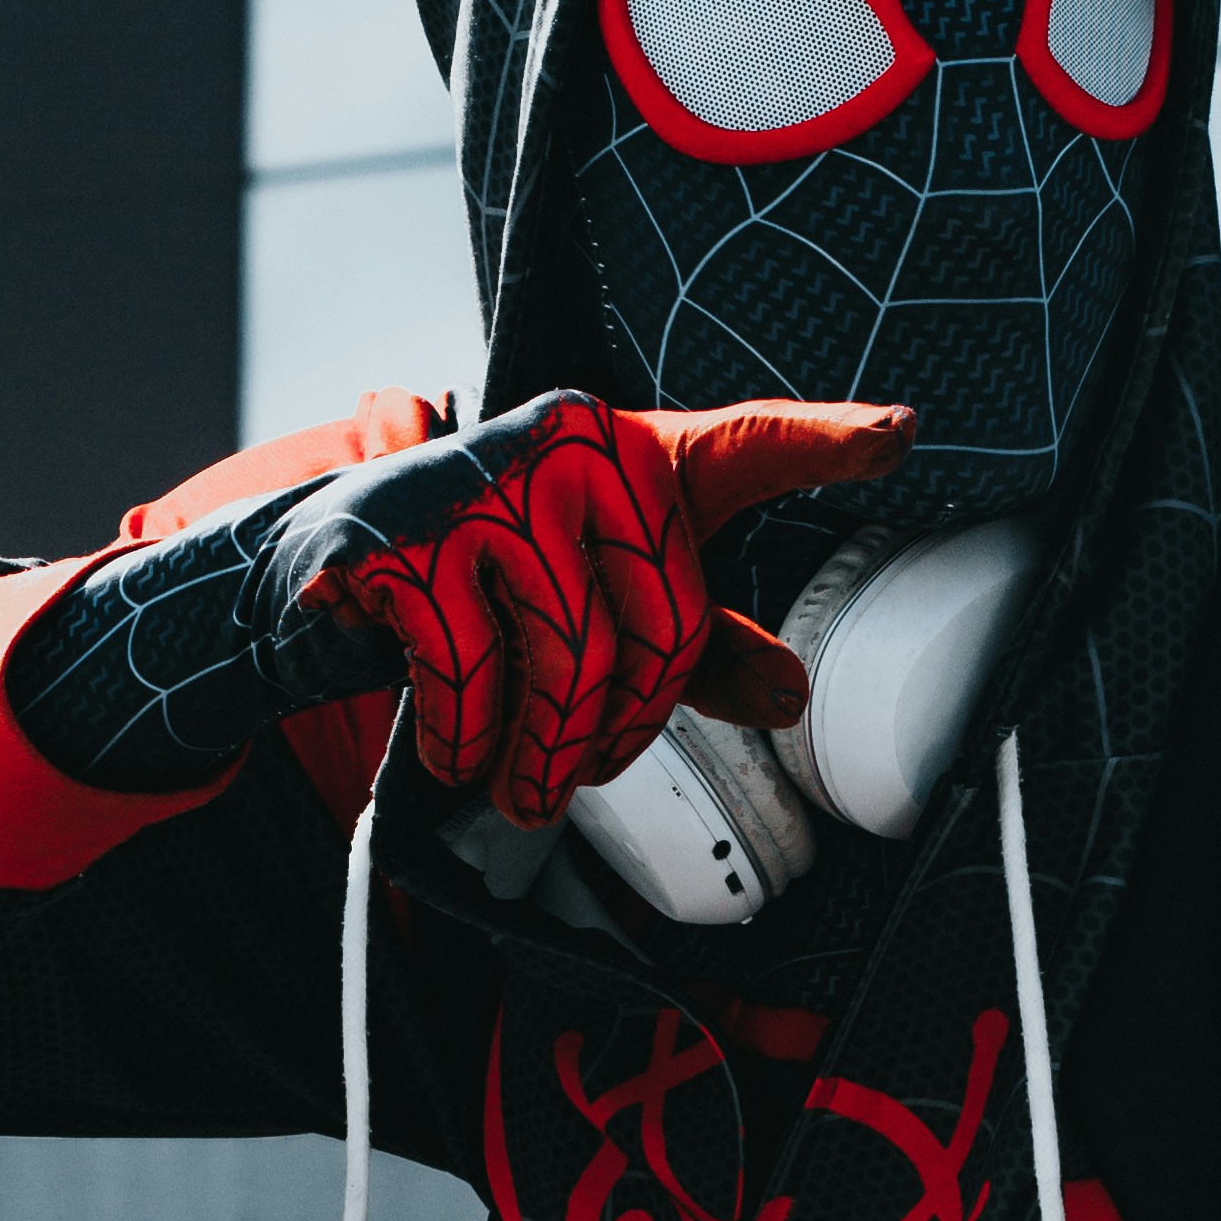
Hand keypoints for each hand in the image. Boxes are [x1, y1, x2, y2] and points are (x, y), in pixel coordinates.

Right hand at [274, 390, 912, 827]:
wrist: (319, 579)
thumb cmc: (483, 592)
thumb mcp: (596, 614)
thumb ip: (695, 649)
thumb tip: (792, 696)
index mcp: (634, 457)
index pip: (745, 447)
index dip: (825, 443)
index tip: (900, 435)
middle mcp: (570, 444)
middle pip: (661, 626)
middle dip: (622, 731)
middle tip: (579, 778)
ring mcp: (483, 481)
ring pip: (571, 661)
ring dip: (545, 757)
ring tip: (520, 785)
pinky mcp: (400, 534)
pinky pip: (473, 674)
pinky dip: (467, 740)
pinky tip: (455, 748)